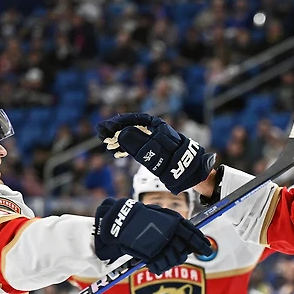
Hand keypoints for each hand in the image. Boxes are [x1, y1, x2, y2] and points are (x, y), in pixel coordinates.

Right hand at [93, 198, 212, 274]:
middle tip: (175, 256)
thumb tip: (189, 238)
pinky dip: (158, 267)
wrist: (120, 221)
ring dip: (169, 262)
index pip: (193, 234)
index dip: (201, 244)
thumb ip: (175, 225)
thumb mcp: (161, 216)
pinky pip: (160, 265)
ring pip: (174, 259)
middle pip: (184, 250)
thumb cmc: (140, 219)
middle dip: (181, 256)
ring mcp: (162, 244)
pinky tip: (154, 265)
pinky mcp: (152, 254)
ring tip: (162, 259)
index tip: (207, 250)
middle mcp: (171, 232)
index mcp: (175, 221)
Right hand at [96, 113, 216, 193]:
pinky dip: (126, 148)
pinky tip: (117, 152)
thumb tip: (121, 135)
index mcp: (158, 127)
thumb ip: (139, 144)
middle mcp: (155, 132)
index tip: (108, 126)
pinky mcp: (153, 151)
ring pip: (132, 136)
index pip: (136, 119)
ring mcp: (154, 141)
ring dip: (119, 140)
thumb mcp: (157, 154)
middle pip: (132, 126)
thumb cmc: (178, 162)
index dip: (120, 122)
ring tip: (107, 145)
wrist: (192, 174)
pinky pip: (136, 146)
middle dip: (116, 130)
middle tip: (101, 134)